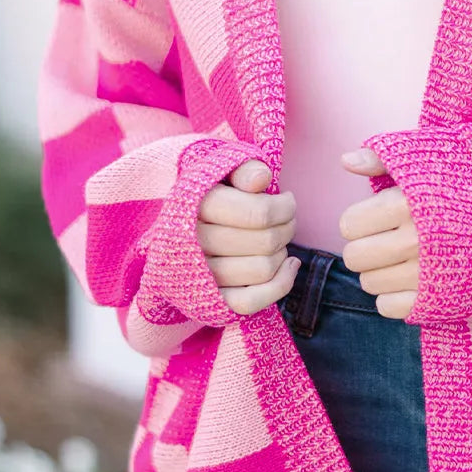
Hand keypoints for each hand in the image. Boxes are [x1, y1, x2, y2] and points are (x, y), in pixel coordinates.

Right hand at [197, 160, 300, 315]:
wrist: (181, 228)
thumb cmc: (212, 194)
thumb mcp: (223, 171)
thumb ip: (243, 169)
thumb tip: (260, 180)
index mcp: (194, 206)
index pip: (259, 213)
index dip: (285, 207)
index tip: (287, 200)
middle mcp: (191, 243)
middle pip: (265, 242)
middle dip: (287, 228)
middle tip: (287, 219)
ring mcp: (197, 276)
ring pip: (262, 270)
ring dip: (281, 253)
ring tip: (278, 239)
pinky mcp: (208, 300)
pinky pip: (250, 302)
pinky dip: (280, 285)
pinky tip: (290, 265)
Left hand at [339, 150, 419, 319]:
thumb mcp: (429, 155)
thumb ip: (383, 158)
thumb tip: (345, 162)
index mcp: (407, 204)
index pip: (349, 225)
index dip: (359, 220)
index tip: (376, 217)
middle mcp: (415, 241)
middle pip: (355, 258)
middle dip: (365, 247)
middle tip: (385, 239)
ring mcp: (428, 273)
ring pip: (370, 284)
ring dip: (380, 271)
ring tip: (403, 257)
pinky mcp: (440, 299)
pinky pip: (389, 307)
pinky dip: (394, 295)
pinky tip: (412, 279)